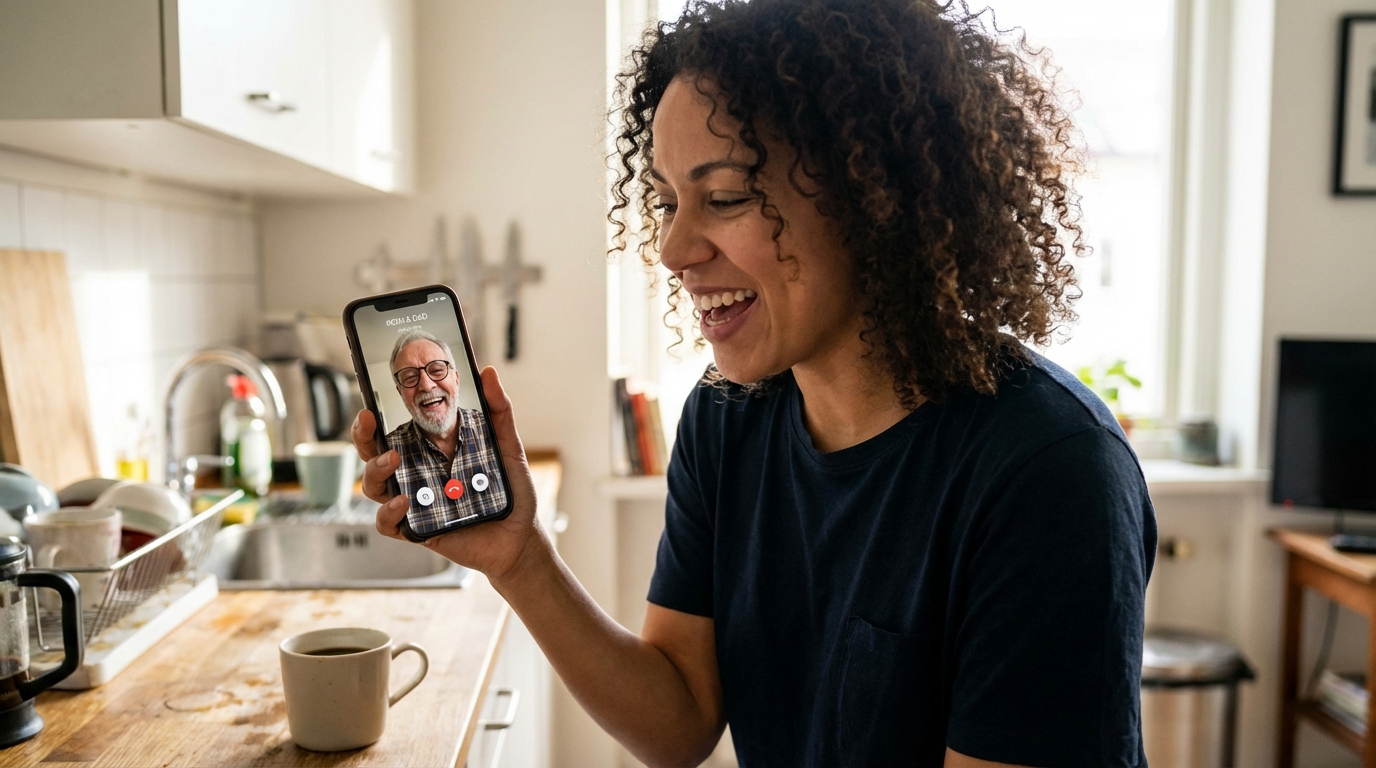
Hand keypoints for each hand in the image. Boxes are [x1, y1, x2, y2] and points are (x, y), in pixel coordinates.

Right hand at [350, 366, 547, 579]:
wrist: (520, 536)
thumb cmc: (509, 491)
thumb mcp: (507, 446)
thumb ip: (498, 411)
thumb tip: (489, 373)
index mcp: (430, 451)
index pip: (393, 430)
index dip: (375, 417)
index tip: (372, 401)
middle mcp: (416, 474)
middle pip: (373, 453)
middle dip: (362, 436)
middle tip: (369, 422)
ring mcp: (414, 501)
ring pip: (374, 486)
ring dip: (375, 470)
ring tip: (392, 460)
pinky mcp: (417, 529)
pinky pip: (388, 523)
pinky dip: (389, 513)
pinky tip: (404, 501)